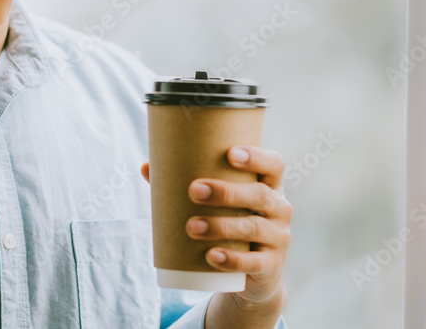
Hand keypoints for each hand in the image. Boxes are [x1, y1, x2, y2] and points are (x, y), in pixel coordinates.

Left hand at [140, 146, 291, 310]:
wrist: (251, 272)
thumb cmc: (230, 222)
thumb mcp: (218, 203)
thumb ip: (184, 184)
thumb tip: (146, 166)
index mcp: (269, 185)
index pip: (274, 165)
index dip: (257, 157)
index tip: (230, 153)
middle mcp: (280, 208)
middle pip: (259, 195)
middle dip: (226, 192)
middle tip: (193, 190)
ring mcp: (279, 237)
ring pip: (253, 228)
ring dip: (221, 226)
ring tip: (191, 226)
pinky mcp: (271, 265)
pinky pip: (254, 262)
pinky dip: (232, 259)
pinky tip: (211, 256)